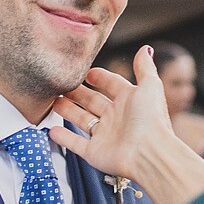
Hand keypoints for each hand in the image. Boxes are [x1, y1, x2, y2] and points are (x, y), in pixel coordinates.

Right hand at [51, 46, 203, 203]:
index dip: (100, 78)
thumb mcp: (150, 86)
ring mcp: (105, 136)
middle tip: (62, 86)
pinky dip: (64, 137)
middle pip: (92, 102)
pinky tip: (52, 129)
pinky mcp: (95, 153)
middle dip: (77, 94)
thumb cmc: (151, 120)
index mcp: (129, 101)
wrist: (149, 154)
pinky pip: (76, 143)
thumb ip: (144, 68)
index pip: (112, 85)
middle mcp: (116, 118)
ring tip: (53, 102)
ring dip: (67, 111)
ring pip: (82, 120)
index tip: (87, 72)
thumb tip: (146, 49)